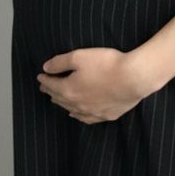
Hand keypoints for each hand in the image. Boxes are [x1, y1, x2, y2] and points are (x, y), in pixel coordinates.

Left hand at [36, 46, 153, 123]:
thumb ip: (59, 62)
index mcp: (68, 90)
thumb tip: (46, 68)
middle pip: (59, 98)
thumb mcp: (79, 56)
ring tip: (56, 99)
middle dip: (50, 91)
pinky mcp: (106, 115)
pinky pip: (86, 118)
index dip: (44, 79)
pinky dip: (78, 115)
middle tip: (45, 87)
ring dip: (62, 103)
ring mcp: (92, 112)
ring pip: (71, 110)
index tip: (40, 76)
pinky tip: (75, 114)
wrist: (134, 78)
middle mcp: (77, 105)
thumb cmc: (107, 64)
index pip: (51, 85)